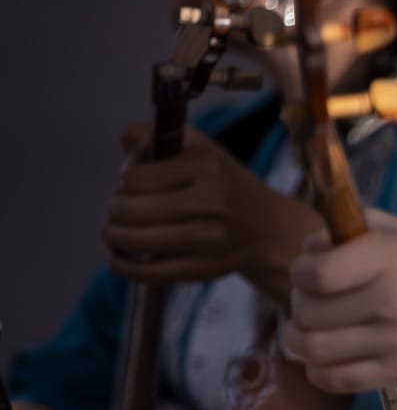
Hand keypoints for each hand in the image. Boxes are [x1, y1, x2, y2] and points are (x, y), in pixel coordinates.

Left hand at [103, 124, 320, 297]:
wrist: (269, 228)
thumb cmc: (225, 185)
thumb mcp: (199, 148)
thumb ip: (153, 137)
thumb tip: (124, 160)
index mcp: (206, 165)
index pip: (133, 177)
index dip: (126, 180)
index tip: (137, 185)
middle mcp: (210, 200)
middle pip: (127, 209)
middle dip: (114, 210)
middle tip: (122, 210)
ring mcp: (209, 238)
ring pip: (132, 240)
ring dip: (113, 236)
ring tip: (117, 231)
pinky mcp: (206, 268)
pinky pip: (148, 272)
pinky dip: (123, 265)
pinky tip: (118, 257)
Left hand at [281, 210, 396, 393]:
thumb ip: (356, 229)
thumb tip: (309, 250)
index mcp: (393, 259)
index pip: (317, 275)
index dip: (301, 272)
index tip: (309, 271)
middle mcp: (394, 301)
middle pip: (309, 312)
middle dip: (298, 304)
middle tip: (310, 301)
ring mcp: (396, 341)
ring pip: (314, 349)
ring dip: (297, 339)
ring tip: (305, 329)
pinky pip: (334, 380)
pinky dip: (315, 370)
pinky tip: (323, 356)